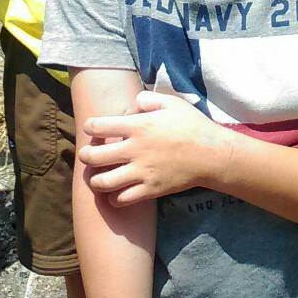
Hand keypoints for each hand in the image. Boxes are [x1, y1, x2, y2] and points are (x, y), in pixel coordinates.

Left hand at [78, 91, 234, 205]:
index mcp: (137, 125)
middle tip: (87, 155)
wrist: (212, 155)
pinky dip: (114, 198)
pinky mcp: (150, 189)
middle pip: (94, 156)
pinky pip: (122, 199)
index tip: (92, 129)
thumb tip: (132, 105)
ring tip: (98, 177)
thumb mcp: (171, 102)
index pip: (99, 126)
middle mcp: (135, 149)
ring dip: (95, 180)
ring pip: (103, 182)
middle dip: (85, 156)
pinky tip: (116, 193)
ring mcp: (141, 172)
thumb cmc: (192, 126)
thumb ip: (147, 99)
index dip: (90, 127)